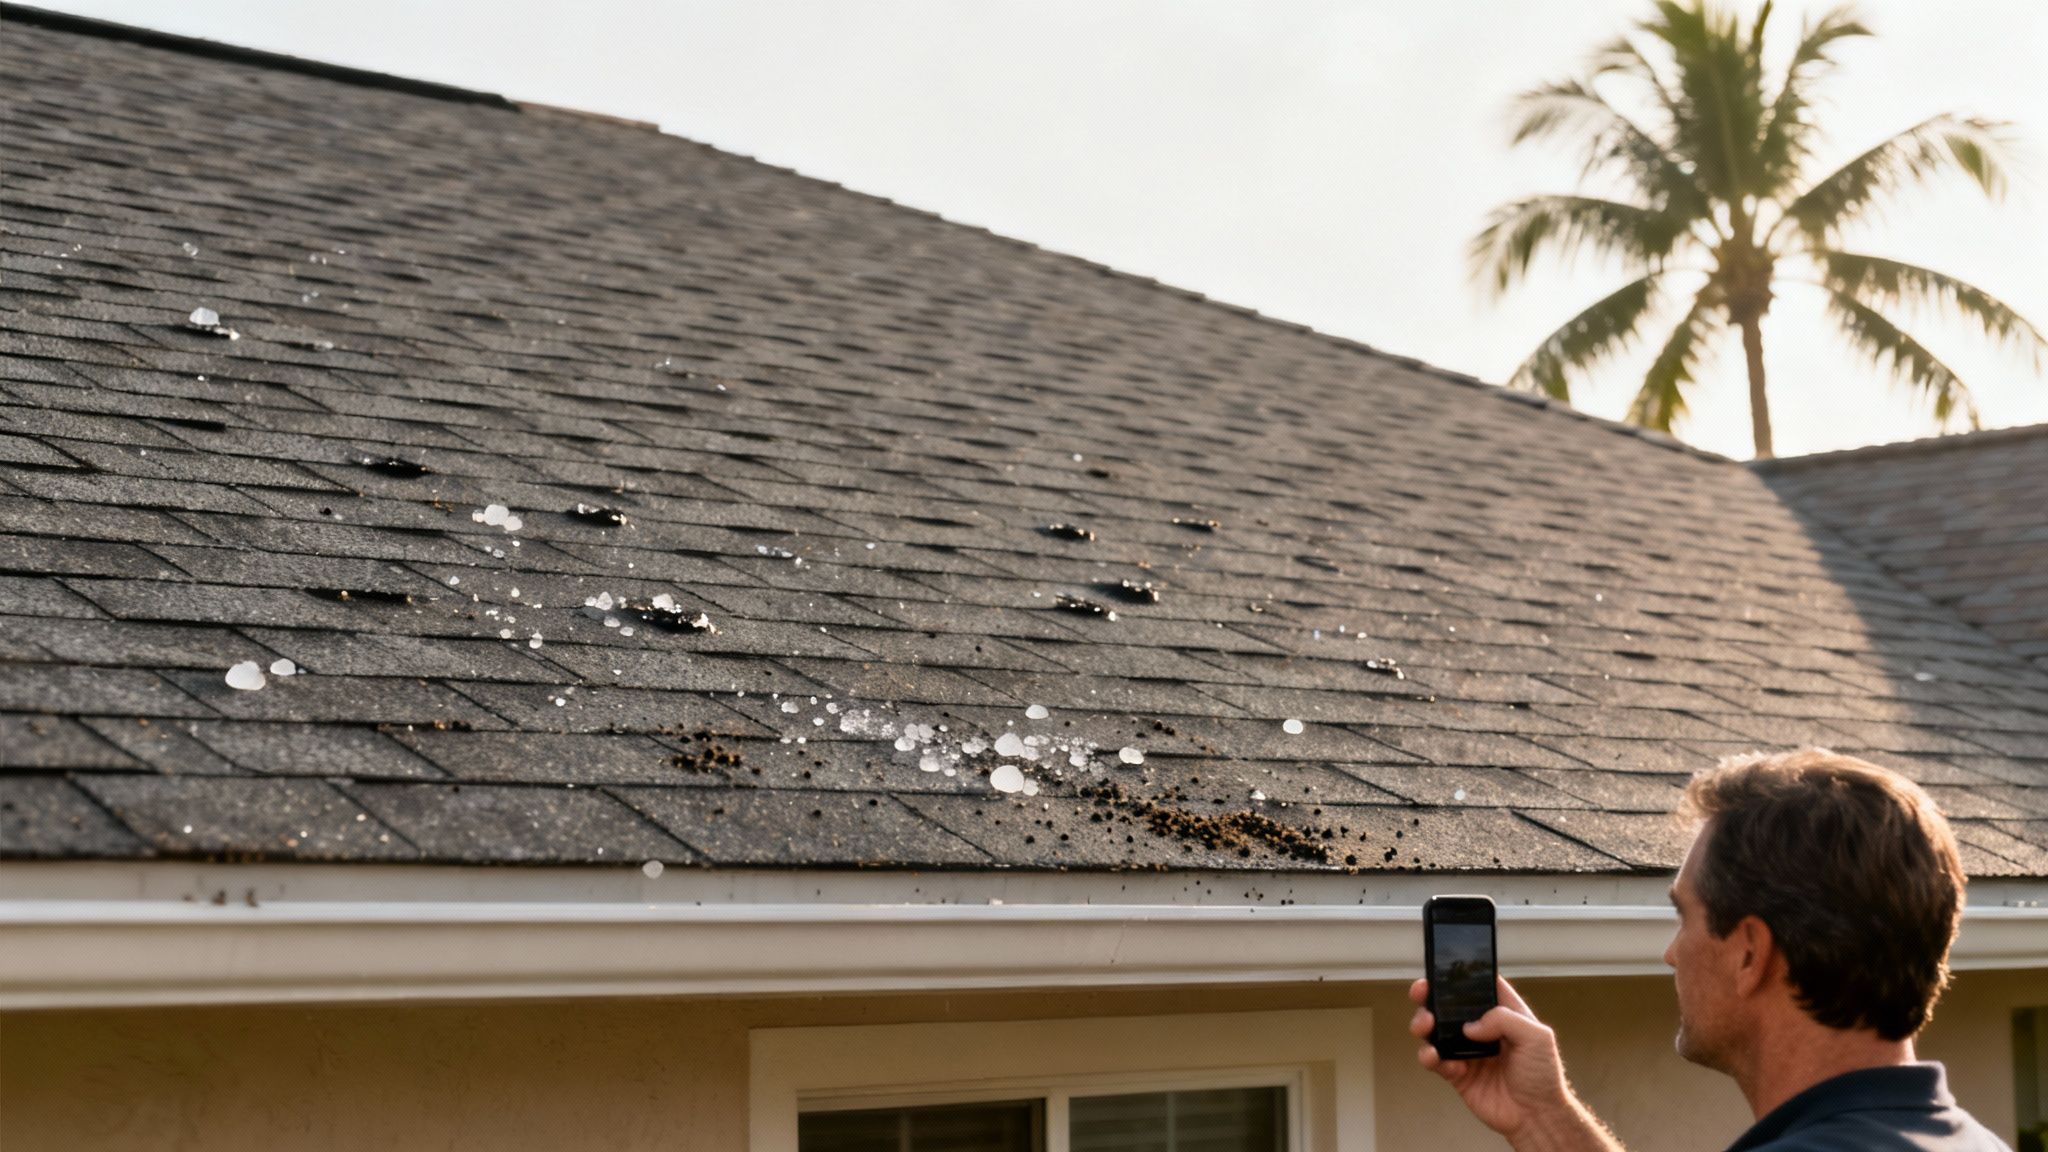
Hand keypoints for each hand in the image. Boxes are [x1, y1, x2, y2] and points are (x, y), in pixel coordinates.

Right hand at [1409, 977, 1620, 1151]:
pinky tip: (1435, 1057)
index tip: (1443, 970)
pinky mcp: (1457, 1073)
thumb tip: (1471, 1026)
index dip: (1461, 976)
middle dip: (1430, 995)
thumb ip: (1504, 1020)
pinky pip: (1435, 1060)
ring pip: (1435, 1031)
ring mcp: (1467, 1051)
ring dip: (1424, 1024)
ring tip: (1424, 1026)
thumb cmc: (1543, 1074)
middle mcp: (1482, 1029)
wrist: (1536, 1116)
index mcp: (1502, 1013)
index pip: (1478, 986)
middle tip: (1421, 992)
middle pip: (1449, 1005)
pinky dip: (1430, 1057)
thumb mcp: (1537, 1036)